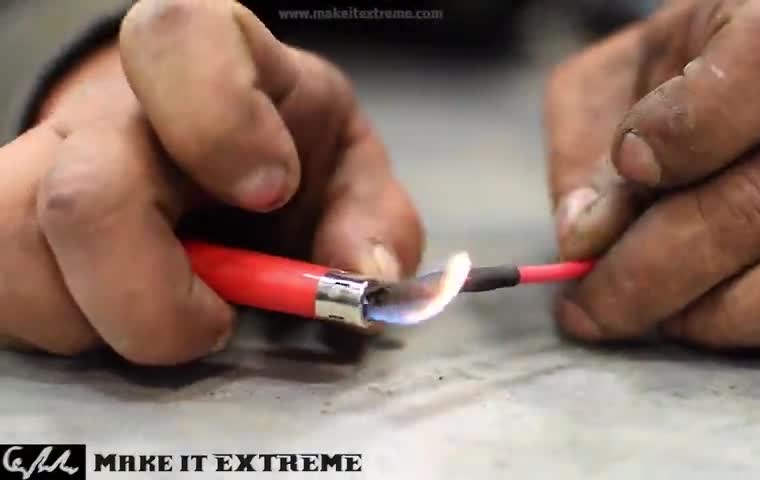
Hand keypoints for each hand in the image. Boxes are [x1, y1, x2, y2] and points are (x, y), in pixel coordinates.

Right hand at [0, 0, 422, 363]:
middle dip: (156, 294)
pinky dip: (68, 327)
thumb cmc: (283, 156)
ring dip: (108, 318)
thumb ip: (373, 220)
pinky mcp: (9, 221)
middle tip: (217, 315)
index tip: (271, 192)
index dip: (219, 120)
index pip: (178, 38)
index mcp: (212, 61)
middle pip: (88, 191)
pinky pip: (4, 292)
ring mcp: (46, 161)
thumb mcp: (348, 173)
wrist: (212, 160)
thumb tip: (365, 276)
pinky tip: (119, 310)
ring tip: (170, 309)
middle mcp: (113, 109)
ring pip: (21, 252)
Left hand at [546, 0, 759, 350]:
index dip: (690, 127)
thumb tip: (585, 242)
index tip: (628, 164)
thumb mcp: (600, 94)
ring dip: (724, 314)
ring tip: (662, 321)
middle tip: (590, 308)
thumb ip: (585, 158)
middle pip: (759, 201)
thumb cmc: (657, 89)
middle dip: (652, 275)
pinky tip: (719, 319)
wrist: (728, 83)